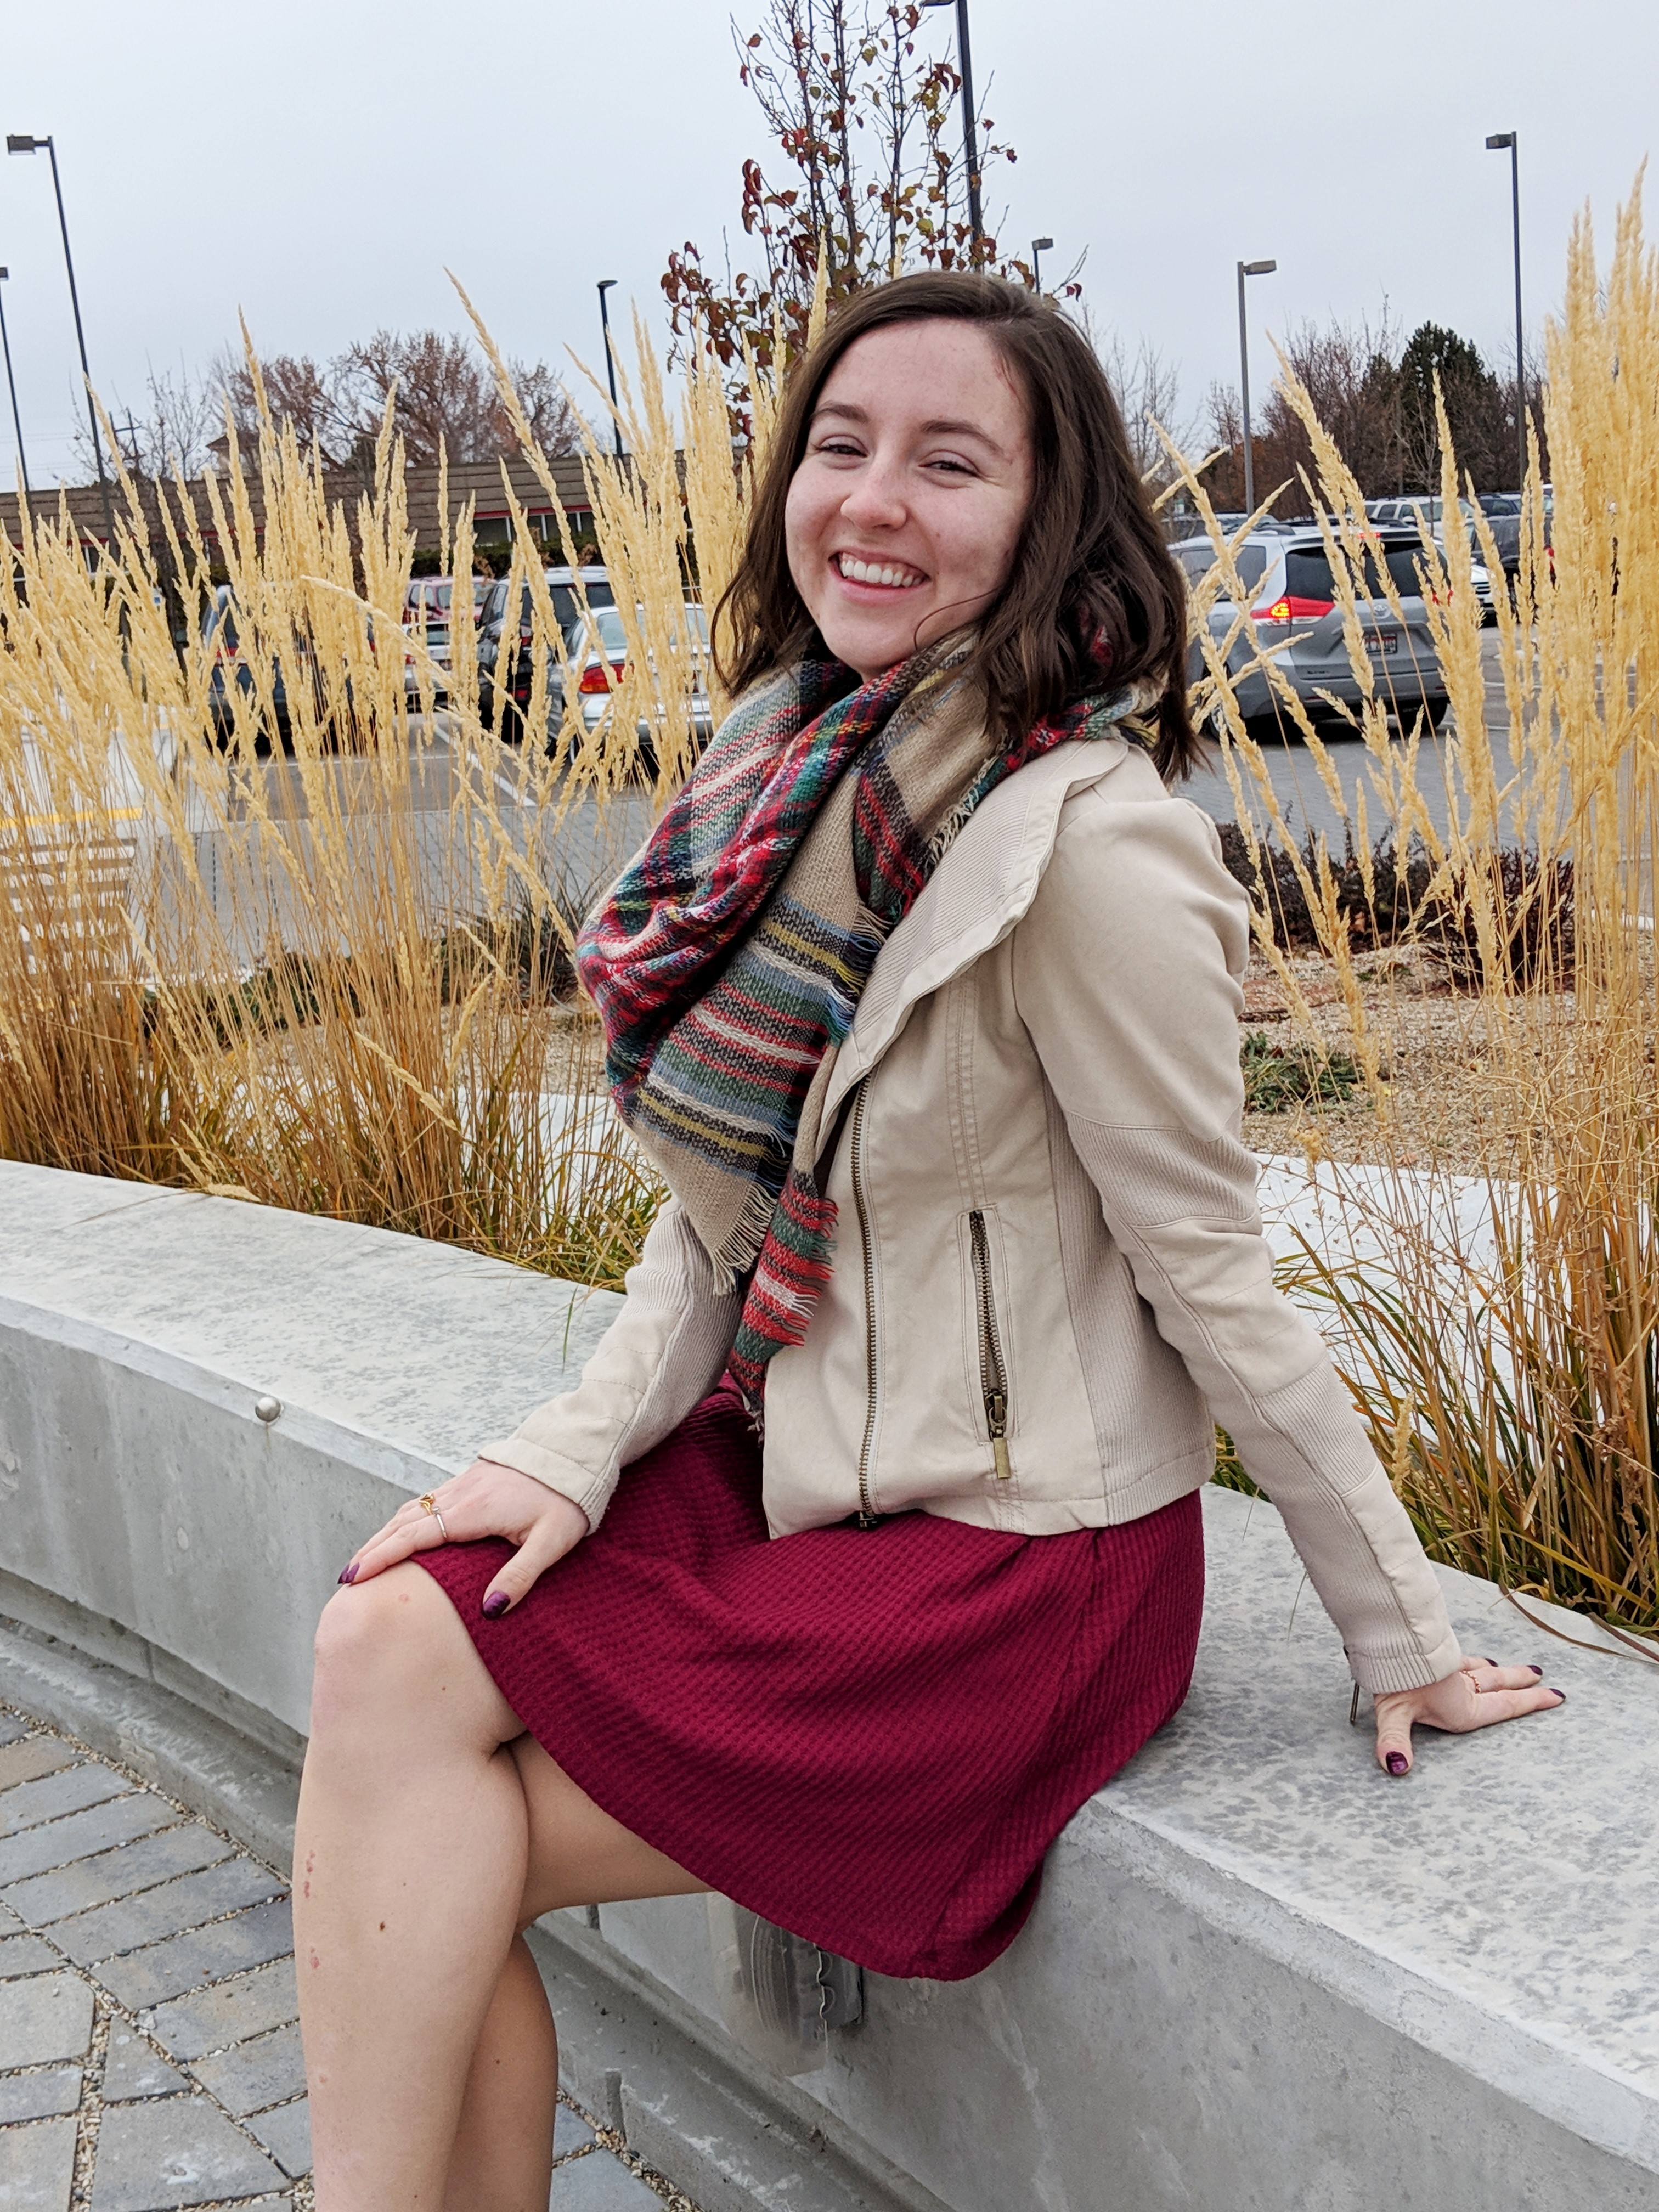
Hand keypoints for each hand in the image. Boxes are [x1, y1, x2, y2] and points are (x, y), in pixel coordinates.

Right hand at [338, 1459, 588, 1616]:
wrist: (575, 1452)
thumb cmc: (568, 1499)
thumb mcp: (552, 1542)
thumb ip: (520, 1576)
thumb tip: (490, 1611)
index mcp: (473, 1511)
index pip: (414, 1536)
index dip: (382, 1557)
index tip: (354, 1578)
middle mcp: (459, 1495)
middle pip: (402, 1523)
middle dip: (372, 1550)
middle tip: (347, 1578)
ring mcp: (461, 1484)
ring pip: (410, 1510)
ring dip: (384, 1534)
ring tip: (365, 1562)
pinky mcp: (468, 1481)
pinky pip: (425, 1502)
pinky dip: (403, 1521)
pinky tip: (400, 1534)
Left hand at [1372, 1656, 1563, 1775]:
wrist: (1386, 1638)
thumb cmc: (1395, 1679)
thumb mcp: (1395, 1715)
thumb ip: (1396, 1741)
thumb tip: (1397, 1765)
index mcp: (1463, 1707)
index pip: (1505, 1706)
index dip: (1531, 1702)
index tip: (1555, 1696)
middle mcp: (1461, 1687)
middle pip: (1498, 1684)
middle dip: (1520, 1683)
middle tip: (1541, 1678)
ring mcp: (1450, 1668)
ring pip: (1479, 1668)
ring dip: (1495, 1670)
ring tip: (1505, 1668)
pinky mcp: (1435, 1652)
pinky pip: (1458, 1656)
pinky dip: (1468, 1659)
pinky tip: (1464, 1657)